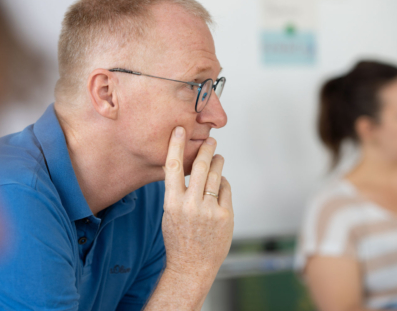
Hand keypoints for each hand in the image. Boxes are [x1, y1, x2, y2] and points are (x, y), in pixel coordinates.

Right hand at [161, 126, 233, 281]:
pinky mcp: (226, 216)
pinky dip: (224, 184)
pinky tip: (221, 183)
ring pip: (217, 175)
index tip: (179, 130)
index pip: (173, 167)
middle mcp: (191, 205)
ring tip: (218, 157)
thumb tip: (185, 167)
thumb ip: (176, 191)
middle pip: (201, 166)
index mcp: (172, 203)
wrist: (191, 266)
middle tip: (210, 139)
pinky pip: (226, 190)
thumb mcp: (170, 213)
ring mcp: (210, 211)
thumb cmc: (178, 238)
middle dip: (206, 149)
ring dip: (218, 162)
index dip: (176, 146)